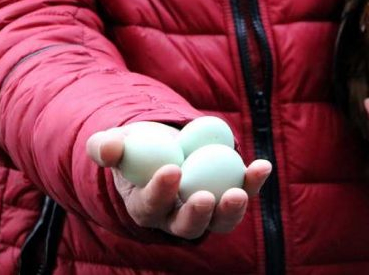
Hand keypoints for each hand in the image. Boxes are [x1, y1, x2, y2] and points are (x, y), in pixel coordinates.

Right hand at [86, 124, 270, 238]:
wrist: (166, 144)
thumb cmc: (136, 146)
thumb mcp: (118, 142)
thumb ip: (106, 146)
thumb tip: (106, 148)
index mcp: (146, 206)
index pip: (151, 207)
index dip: (160, 193)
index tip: (171, 170)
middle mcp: (176, 217)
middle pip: (188, 226)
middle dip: (197, 215)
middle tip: (205, 197)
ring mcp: (207, 209)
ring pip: (219, 221)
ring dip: (232, 210)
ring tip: (239, 192)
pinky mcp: (228, 194)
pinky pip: (243, 192)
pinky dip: (253, 182)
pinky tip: (262, 166)